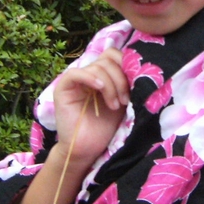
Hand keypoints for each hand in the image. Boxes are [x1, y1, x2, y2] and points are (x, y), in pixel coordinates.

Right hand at [52, 48, 129, 165]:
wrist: (88, 149)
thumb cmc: (105, 128)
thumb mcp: (123, 101)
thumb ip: (127, 83)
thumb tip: (139, 68)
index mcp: (103, 75)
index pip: (114, 55)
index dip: (126, 65)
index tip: (135, 85)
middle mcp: (89, 74)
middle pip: (108, 59)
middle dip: (121, 79)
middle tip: (125, 100)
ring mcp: (75, 80)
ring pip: (96, 67)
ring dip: (111, 86)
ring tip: (115, 105)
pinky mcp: (63, 89)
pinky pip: (75, 74)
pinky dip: (90, 77)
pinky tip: (99, 88)